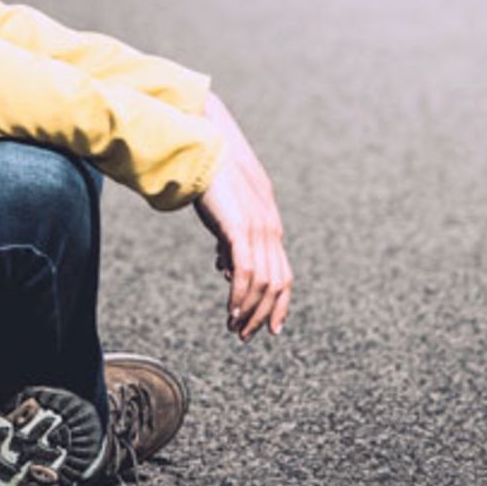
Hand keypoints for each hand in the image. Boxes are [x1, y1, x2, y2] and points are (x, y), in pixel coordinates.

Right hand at [192, 94, 292, 341]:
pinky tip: (231, 310)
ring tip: (234, 327)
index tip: (269, 327)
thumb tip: (226, 269)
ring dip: (249, 310)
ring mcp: (258, 229)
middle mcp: (270, 229)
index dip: (278, 304)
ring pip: (263, 283)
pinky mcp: (241, 228)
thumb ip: (231, 242)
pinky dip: (240, 296)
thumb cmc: (212, 181)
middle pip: (277, 284)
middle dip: (264, 314)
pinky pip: (246, 272)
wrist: (204, 151)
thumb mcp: (227, 216)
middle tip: (246, 335)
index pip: (282, 274)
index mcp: (270, 227)